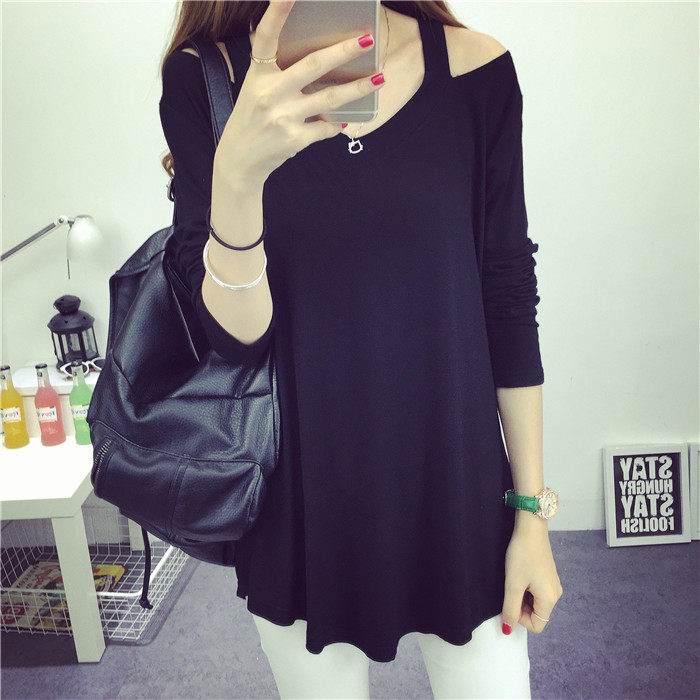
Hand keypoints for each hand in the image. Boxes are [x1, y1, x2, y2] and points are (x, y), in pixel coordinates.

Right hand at [214, 0, 387, 185]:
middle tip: (368, 39)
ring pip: (329, 99)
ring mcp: (282, 117)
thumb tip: (321, 57)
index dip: (277, 11)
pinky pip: (325, 128)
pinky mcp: (293, 139)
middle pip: (313, 65)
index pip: (266, 36)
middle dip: (344, 51)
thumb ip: (278, 71)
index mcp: (258, 74)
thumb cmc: (252, 118)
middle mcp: (269, 93)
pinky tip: (344, 122)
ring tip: (380, 78)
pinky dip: (336, 126)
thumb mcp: (256, 89)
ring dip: (358, 88)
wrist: (239, 160)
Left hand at [501, 513, 562, 633]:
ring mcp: (553, 583)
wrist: (531, 527)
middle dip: (521, 607)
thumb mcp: (513, 584)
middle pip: (537, 614)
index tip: (510, 601)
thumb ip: (510, 608)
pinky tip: (520, 573)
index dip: (520, 619)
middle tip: (510, 588)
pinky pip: (538, 591)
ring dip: (523, 596)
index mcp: (549, 599)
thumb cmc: (522, 555)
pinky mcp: (548, 574)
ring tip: (515, 578)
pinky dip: (527, 588)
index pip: (537, 625)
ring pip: (536, 602)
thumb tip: (508, 629)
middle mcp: (555, 594)